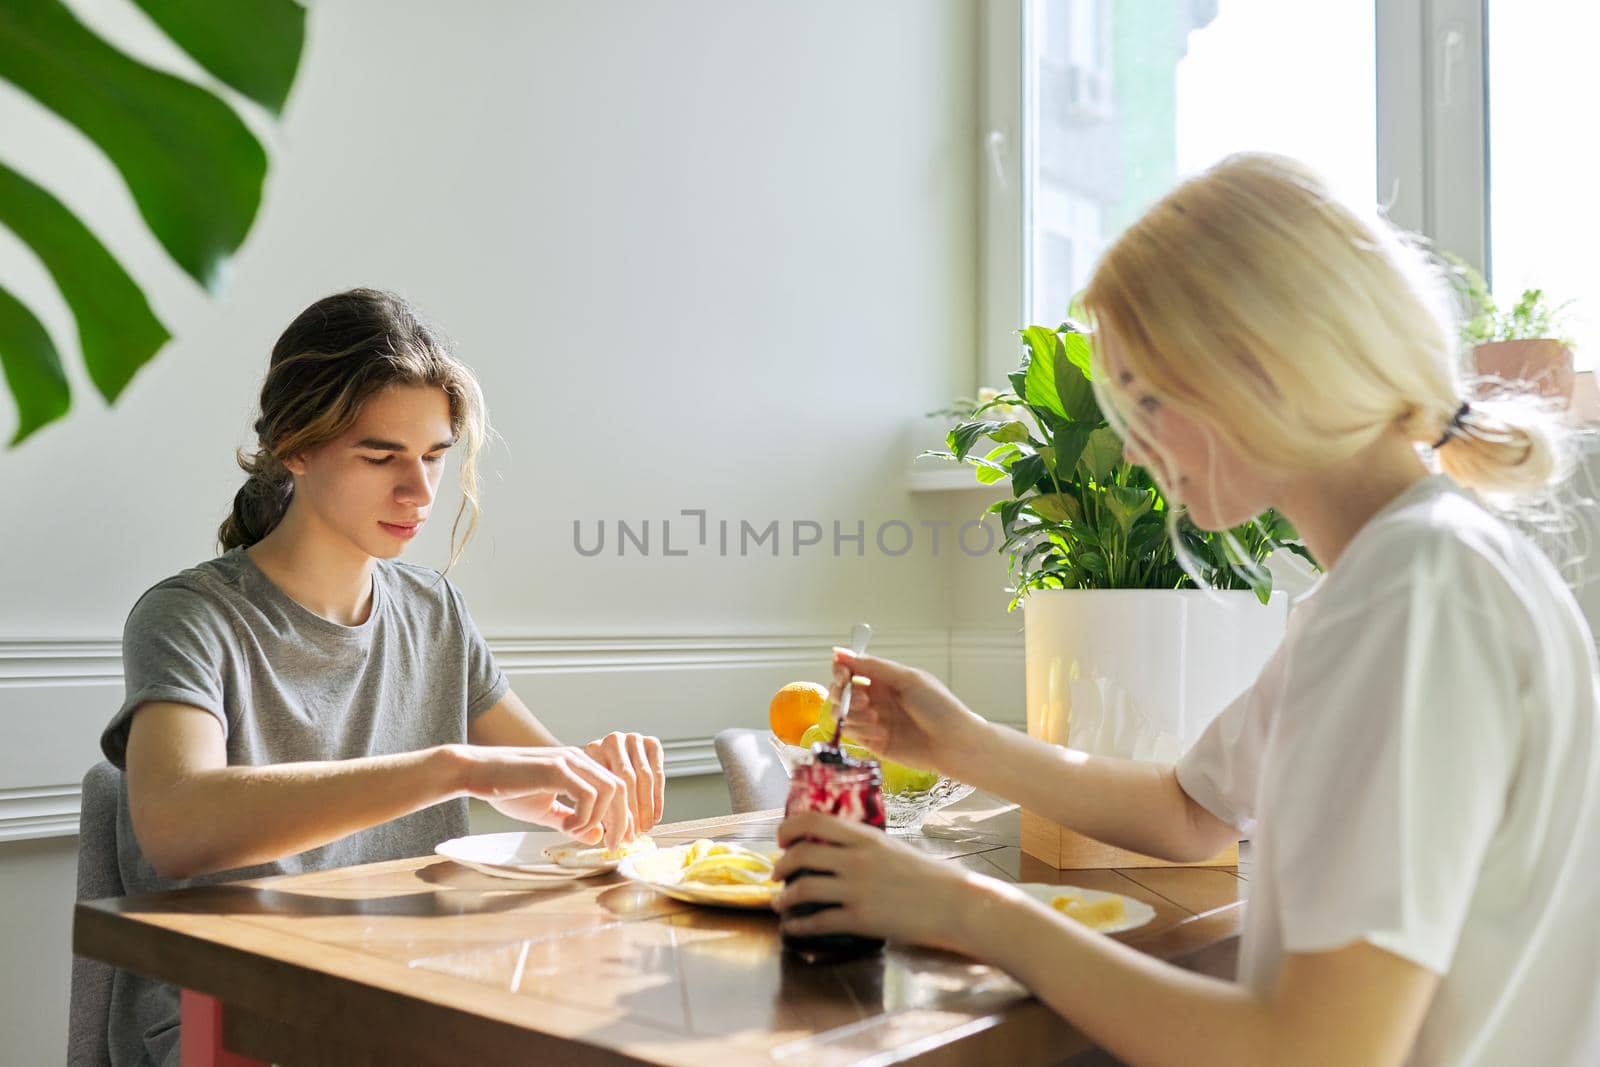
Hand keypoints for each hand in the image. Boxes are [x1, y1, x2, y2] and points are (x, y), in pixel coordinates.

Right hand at [456, 745, 632, 847]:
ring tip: (577, 831)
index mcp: (579, 766)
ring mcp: (569, 761)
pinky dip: (583, 816)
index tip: (619, 840)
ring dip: (600, 818)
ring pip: (609, 790)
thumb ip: (573, 822)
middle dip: (622, 820)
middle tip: (612, 845)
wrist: (476, 772)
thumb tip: (598, 836)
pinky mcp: (556, 769)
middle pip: (621, 788)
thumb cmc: (507, 789)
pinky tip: (565, 825)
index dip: (623, 815)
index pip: (617, 787)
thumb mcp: (546, 811)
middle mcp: (579, 759)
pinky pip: (587, 795)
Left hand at [583, 732, 666, 836]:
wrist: (593, 758)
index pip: (606, 786)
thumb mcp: (586, 795)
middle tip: (633, 836)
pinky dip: (658, 798)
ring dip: (647, 807)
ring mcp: (633, 739)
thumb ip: (593, 814)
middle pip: (627, 781)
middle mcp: (612, 740)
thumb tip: (603, 839)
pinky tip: (655, 815)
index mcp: (592, 750)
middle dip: (632, 813)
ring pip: (645, 777)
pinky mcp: (651, 742)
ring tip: (645, 828)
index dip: (613, 817)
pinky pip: (658, 774)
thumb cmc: (592, 782)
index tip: (616, 840)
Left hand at [771, 811, 987, 952]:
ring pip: (803, 887)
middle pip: (801, 854)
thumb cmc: (933, 877)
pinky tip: (794, 927)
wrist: (957, 904)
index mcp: (866, 837)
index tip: (782, 839)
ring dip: (784, 897)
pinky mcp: (861, 919)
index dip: (789, 829)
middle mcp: (856, 859)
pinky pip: (818, 920)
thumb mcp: (895, 848)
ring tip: (780, 902)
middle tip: (777, 873)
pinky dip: (799, 924)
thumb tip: (841, 850)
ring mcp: (857, 890)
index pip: (813, 821)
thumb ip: (867, 847)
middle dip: (781, 865)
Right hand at [828, 649, 993, 779]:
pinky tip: (882, 733)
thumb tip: (839, 651)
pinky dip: (861, 730)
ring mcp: (872, 720)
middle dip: (845, 694)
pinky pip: (851, 733)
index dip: (841, 670)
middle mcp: (875, 697)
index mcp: (884, 678)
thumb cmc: (939, 707)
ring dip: (853, 714)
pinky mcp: (872, 742)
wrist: (954, 744)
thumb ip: (872, 666)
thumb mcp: (907, 679)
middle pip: (840, 691)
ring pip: (841, 713)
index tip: (844, 675)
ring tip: (876, 718)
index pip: (849, 669)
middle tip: (864, 701)